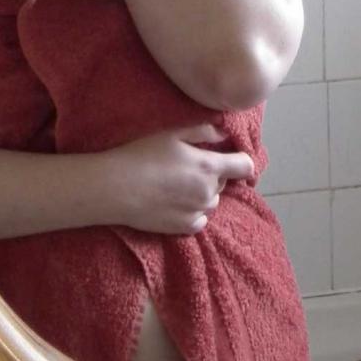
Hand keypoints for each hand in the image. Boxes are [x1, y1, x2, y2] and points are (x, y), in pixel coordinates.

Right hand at [104, 124, 254, 234]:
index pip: (245, 166)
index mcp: (209, 167)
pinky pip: (200, 219)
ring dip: (202, 193)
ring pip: (211, 201)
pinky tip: (174, 202)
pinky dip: (193, 211)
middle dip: (213, 174)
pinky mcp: (183, 228)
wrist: (116, 188)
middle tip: (188, 167)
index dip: (240, 160)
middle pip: (224, 182)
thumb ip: (204, 131)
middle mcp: (209, 192)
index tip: (230, 158)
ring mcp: (197, 212)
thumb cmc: (142, 154)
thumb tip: (224, 132)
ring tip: (177, 185)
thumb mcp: (173, 133)